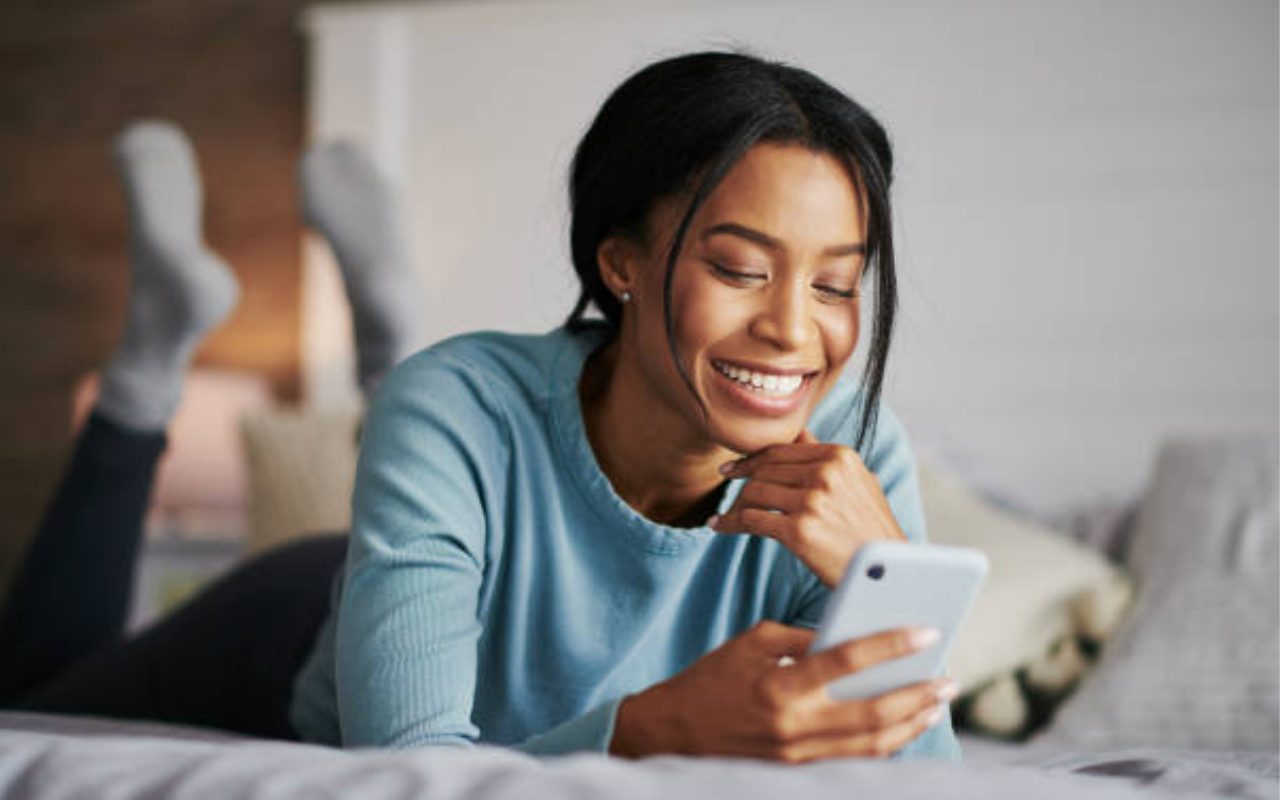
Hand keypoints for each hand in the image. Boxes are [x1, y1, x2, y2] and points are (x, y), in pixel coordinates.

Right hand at [609, 621, 955, 761]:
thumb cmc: (714, 679)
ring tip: (936, 703)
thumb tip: (852, 635)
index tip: (926, 630)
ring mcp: (798, 756)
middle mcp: (793, 724)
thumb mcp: (753, 642)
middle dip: (917, 694)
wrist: (675, 732)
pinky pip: (854, 762)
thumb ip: (803, 639)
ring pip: (871, 745)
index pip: (847, 660)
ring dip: (911, 724)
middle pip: (872, 711)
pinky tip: (905, 727)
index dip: (891, 644)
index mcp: (780, 683)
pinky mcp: (798, 772)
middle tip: (948, 678)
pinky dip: (885, 746)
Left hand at [708, 429, 906, 587]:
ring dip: (735, 504)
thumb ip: (826, 458)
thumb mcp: (858, 483)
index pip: (781, 449)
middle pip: (764, 469)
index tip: (734, 467)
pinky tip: (719, 527)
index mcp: (839, 456)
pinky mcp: (799, 530)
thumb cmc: (871, 531)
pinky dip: (730, 523)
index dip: (752, 458)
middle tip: (725, 484)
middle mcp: (825, 473)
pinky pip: (751, 520)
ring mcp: (812, 501)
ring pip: (754, 492)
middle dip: (741, 478)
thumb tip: (800, 433)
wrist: (889, 574)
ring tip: (726, 514)